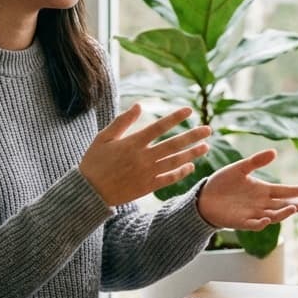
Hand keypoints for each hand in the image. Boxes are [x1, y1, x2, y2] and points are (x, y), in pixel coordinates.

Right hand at [79, 104, 211, 206]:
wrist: (89, 192)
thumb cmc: (94, 162)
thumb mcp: (103, 138)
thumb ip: (122, 121)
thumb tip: (139, 105)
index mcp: (132, 143)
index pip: (159, 127)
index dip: (175, 118)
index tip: (189, 110)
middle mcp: (143, 158)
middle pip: (173, 145)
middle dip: (192, 136)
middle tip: (208, 129)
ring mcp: (146, 174)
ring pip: (174, 162)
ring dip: (192, 154)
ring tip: (206, 147)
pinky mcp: (147, 187)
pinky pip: (168, 179)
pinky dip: (180, 173)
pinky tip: (191, 166)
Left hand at [197, 149, 297, 230]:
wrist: (204, 197)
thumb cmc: (222, 182)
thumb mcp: (240, 168)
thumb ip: (256, 161)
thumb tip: (274, 151)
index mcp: (264, 190)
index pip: (287, 191)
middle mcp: (262, 204)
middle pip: (285, 206)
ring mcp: (253, 214)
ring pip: (273, 216)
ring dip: (283, 213)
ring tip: (293, 208)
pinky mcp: (241, 222)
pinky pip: (254, 225)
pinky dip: (261, 223)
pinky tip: (267, 220)